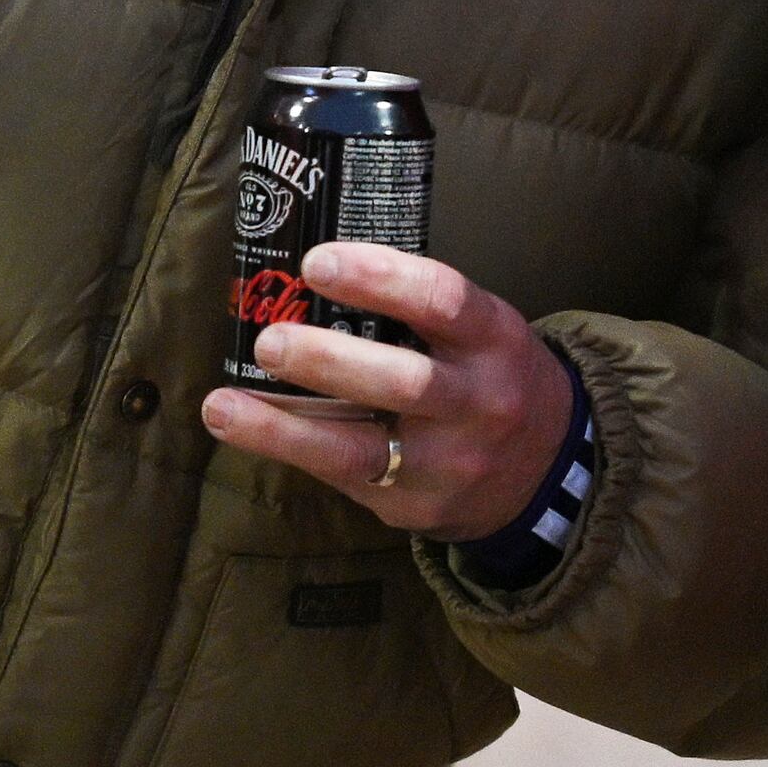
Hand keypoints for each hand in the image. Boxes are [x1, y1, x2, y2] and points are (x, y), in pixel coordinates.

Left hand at [201, 241, 579, 542]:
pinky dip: (287, 450)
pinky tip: (239, 427)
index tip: (317, 261)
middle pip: (403, 381)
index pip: (442, 301)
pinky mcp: (414, 505)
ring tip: (223, 403)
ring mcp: (447, 462)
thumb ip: (418, 308)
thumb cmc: (490, 376)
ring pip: (360, 447)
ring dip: (283, 426)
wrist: (544, 469)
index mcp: (494, 340)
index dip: (379, 279)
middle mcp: (477, 403)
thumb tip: (312, 272)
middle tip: (269, 340)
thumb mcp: (481, 330)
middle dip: (328, 361)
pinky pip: (344, 475)